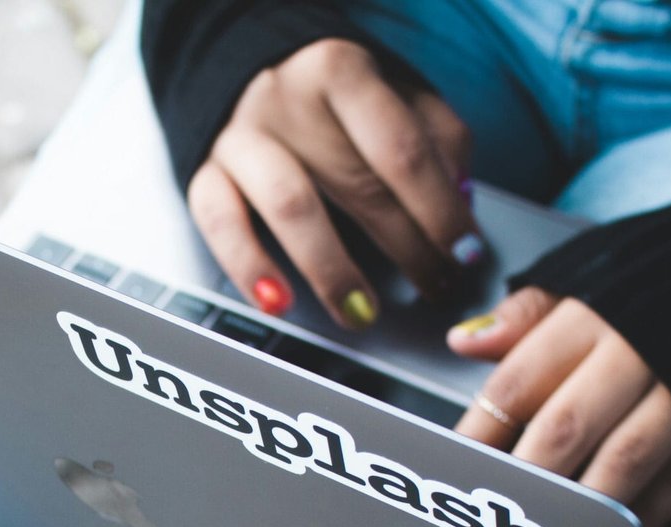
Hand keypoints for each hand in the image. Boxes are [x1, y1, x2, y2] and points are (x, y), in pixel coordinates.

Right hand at [186, 39, 478, 328]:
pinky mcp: (206, 174)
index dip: (439, 209)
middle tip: (433, 286)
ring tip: (362, 311)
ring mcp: (243, 138)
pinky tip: (278, 301)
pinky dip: (249, 267)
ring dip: (333, 270)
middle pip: (356, 184)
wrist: (242, 73)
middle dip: (404, 247)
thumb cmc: (330, 98)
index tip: (464, 252)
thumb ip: (436, 137)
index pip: (401, 149)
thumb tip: (460, 197)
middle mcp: (288, 100)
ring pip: (291, 207)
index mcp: (342, 72)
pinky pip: (221, 225)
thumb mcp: (394, 93)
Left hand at [450, 288, 670, 526]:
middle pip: (564, 428)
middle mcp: (634, 353)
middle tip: (494, 519)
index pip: (515, 384)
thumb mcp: (591, 274)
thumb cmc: (664, 279)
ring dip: (582, 506)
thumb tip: (464, 341)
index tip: (452, 472)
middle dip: (524, 480)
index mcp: (590, 317)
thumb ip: (526, 314)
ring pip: (623, 460)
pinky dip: (647, 513)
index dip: (479, 435)